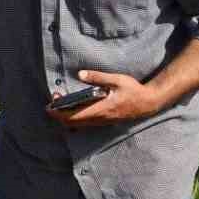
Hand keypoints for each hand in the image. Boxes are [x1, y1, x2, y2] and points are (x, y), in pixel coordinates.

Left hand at [45, 70, 163, 128]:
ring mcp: (101, 122)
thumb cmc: (133, 90)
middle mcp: (99, 119)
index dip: (59, 113)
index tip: (49, 106)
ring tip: (61, 102)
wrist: (148, 103)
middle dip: (59, 114)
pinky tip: (74, 105)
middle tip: (54, 101)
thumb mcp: (116, 80)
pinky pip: (84, 123)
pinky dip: (75, 116)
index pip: (73, 116)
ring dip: (66, 115)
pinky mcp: (104, 121)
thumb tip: (80, 74)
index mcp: (101, 110)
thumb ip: (97, 77)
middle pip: (72, 123)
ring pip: (78, 124)